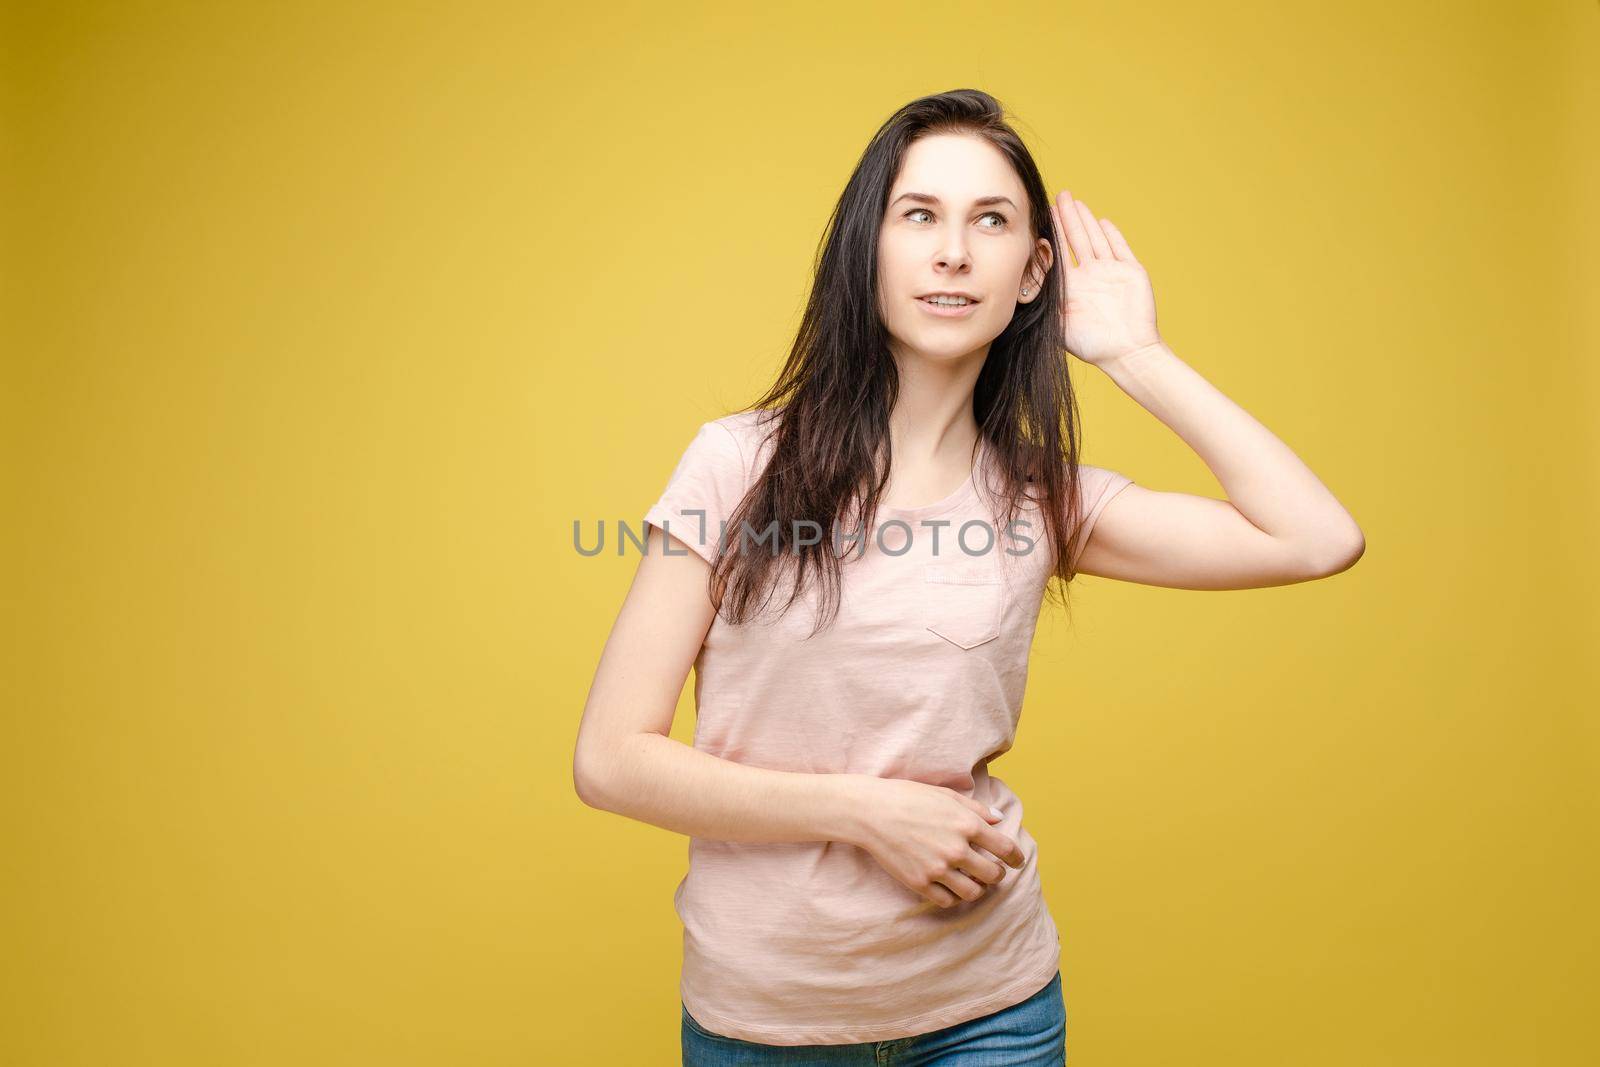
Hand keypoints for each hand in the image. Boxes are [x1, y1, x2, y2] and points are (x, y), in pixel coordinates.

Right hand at [845, 776, 1025, 908]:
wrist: (871, 812)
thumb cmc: (908, 797)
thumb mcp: (946, 796)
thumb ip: (976, 809)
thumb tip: (999, 820)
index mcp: (967, 824)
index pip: (1005, 848)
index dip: (1016, 857)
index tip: (1017, 861)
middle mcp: (956, 849)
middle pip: (993, 874)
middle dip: (997, 874)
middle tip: (994, 872)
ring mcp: (938, 869)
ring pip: (973, 892)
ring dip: (978, 889)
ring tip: (974, 882)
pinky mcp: (920, 883)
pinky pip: (948, 900)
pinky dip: (954, 896)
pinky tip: (951, 887)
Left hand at [1049, 190, 1162, 367]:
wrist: (1128, 352)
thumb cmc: (1092, 345)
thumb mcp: (1058, 324)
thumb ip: (1042, 304)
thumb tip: (1016, 287)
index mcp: (1072, 288)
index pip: (1058, 255)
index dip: (1049, 236)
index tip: (1037, 218)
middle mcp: (1090, 277)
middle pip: (1075, 240)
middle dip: (1065, 219)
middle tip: (1055, 197)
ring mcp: (1111, 273)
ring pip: (1095, 239)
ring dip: (1084, 220)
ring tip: (1073, 201)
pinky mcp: (1130, 272)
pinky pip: (1119, 248)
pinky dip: (1111, 234)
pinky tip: (1102, 221)